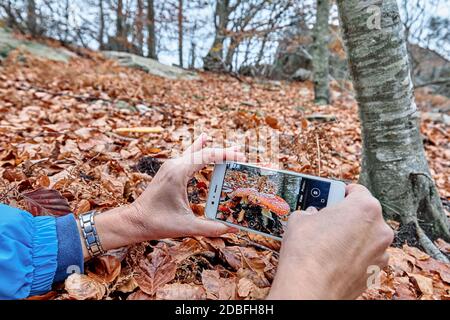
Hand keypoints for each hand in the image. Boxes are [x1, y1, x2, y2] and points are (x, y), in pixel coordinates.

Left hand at [129, 133, 243, 240]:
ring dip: (212, 150)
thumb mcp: (187, 226)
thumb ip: (211, 228)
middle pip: (203, 152)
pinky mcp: (169, 171)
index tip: (240, 157)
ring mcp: (170, 166)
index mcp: (178, 173)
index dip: (225, 156)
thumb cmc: (157, 223)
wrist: (135, 220)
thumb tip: (233, 229)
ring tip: (229, 148)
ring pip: (195, 152)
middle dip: (223, 153)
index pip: (206, 156)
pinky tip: (203, 140)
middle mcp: (174, 165)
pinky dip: (198, 149)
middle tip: (240, 153)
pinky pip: (187, 155)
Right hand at [267, 184, 393, 299]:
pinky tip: (334, 259)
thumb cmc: (307, 252)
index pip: (356, 191)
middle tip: (326, 220)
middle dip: (346, 216)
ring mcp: (380, 253)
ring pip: (366, 237)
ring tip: (328, 243)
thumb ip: (312, 212)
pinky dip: (353, 256)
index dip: (340, 192)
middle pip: (364, 214)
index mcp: (365, 207)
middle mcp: (380, 229)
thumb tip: (312, 216)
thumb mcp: (300, 219)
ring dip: (351, 237)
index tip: (332, 196)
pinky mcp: (376, 272)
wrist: (309, 289)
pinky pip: (365, 256)